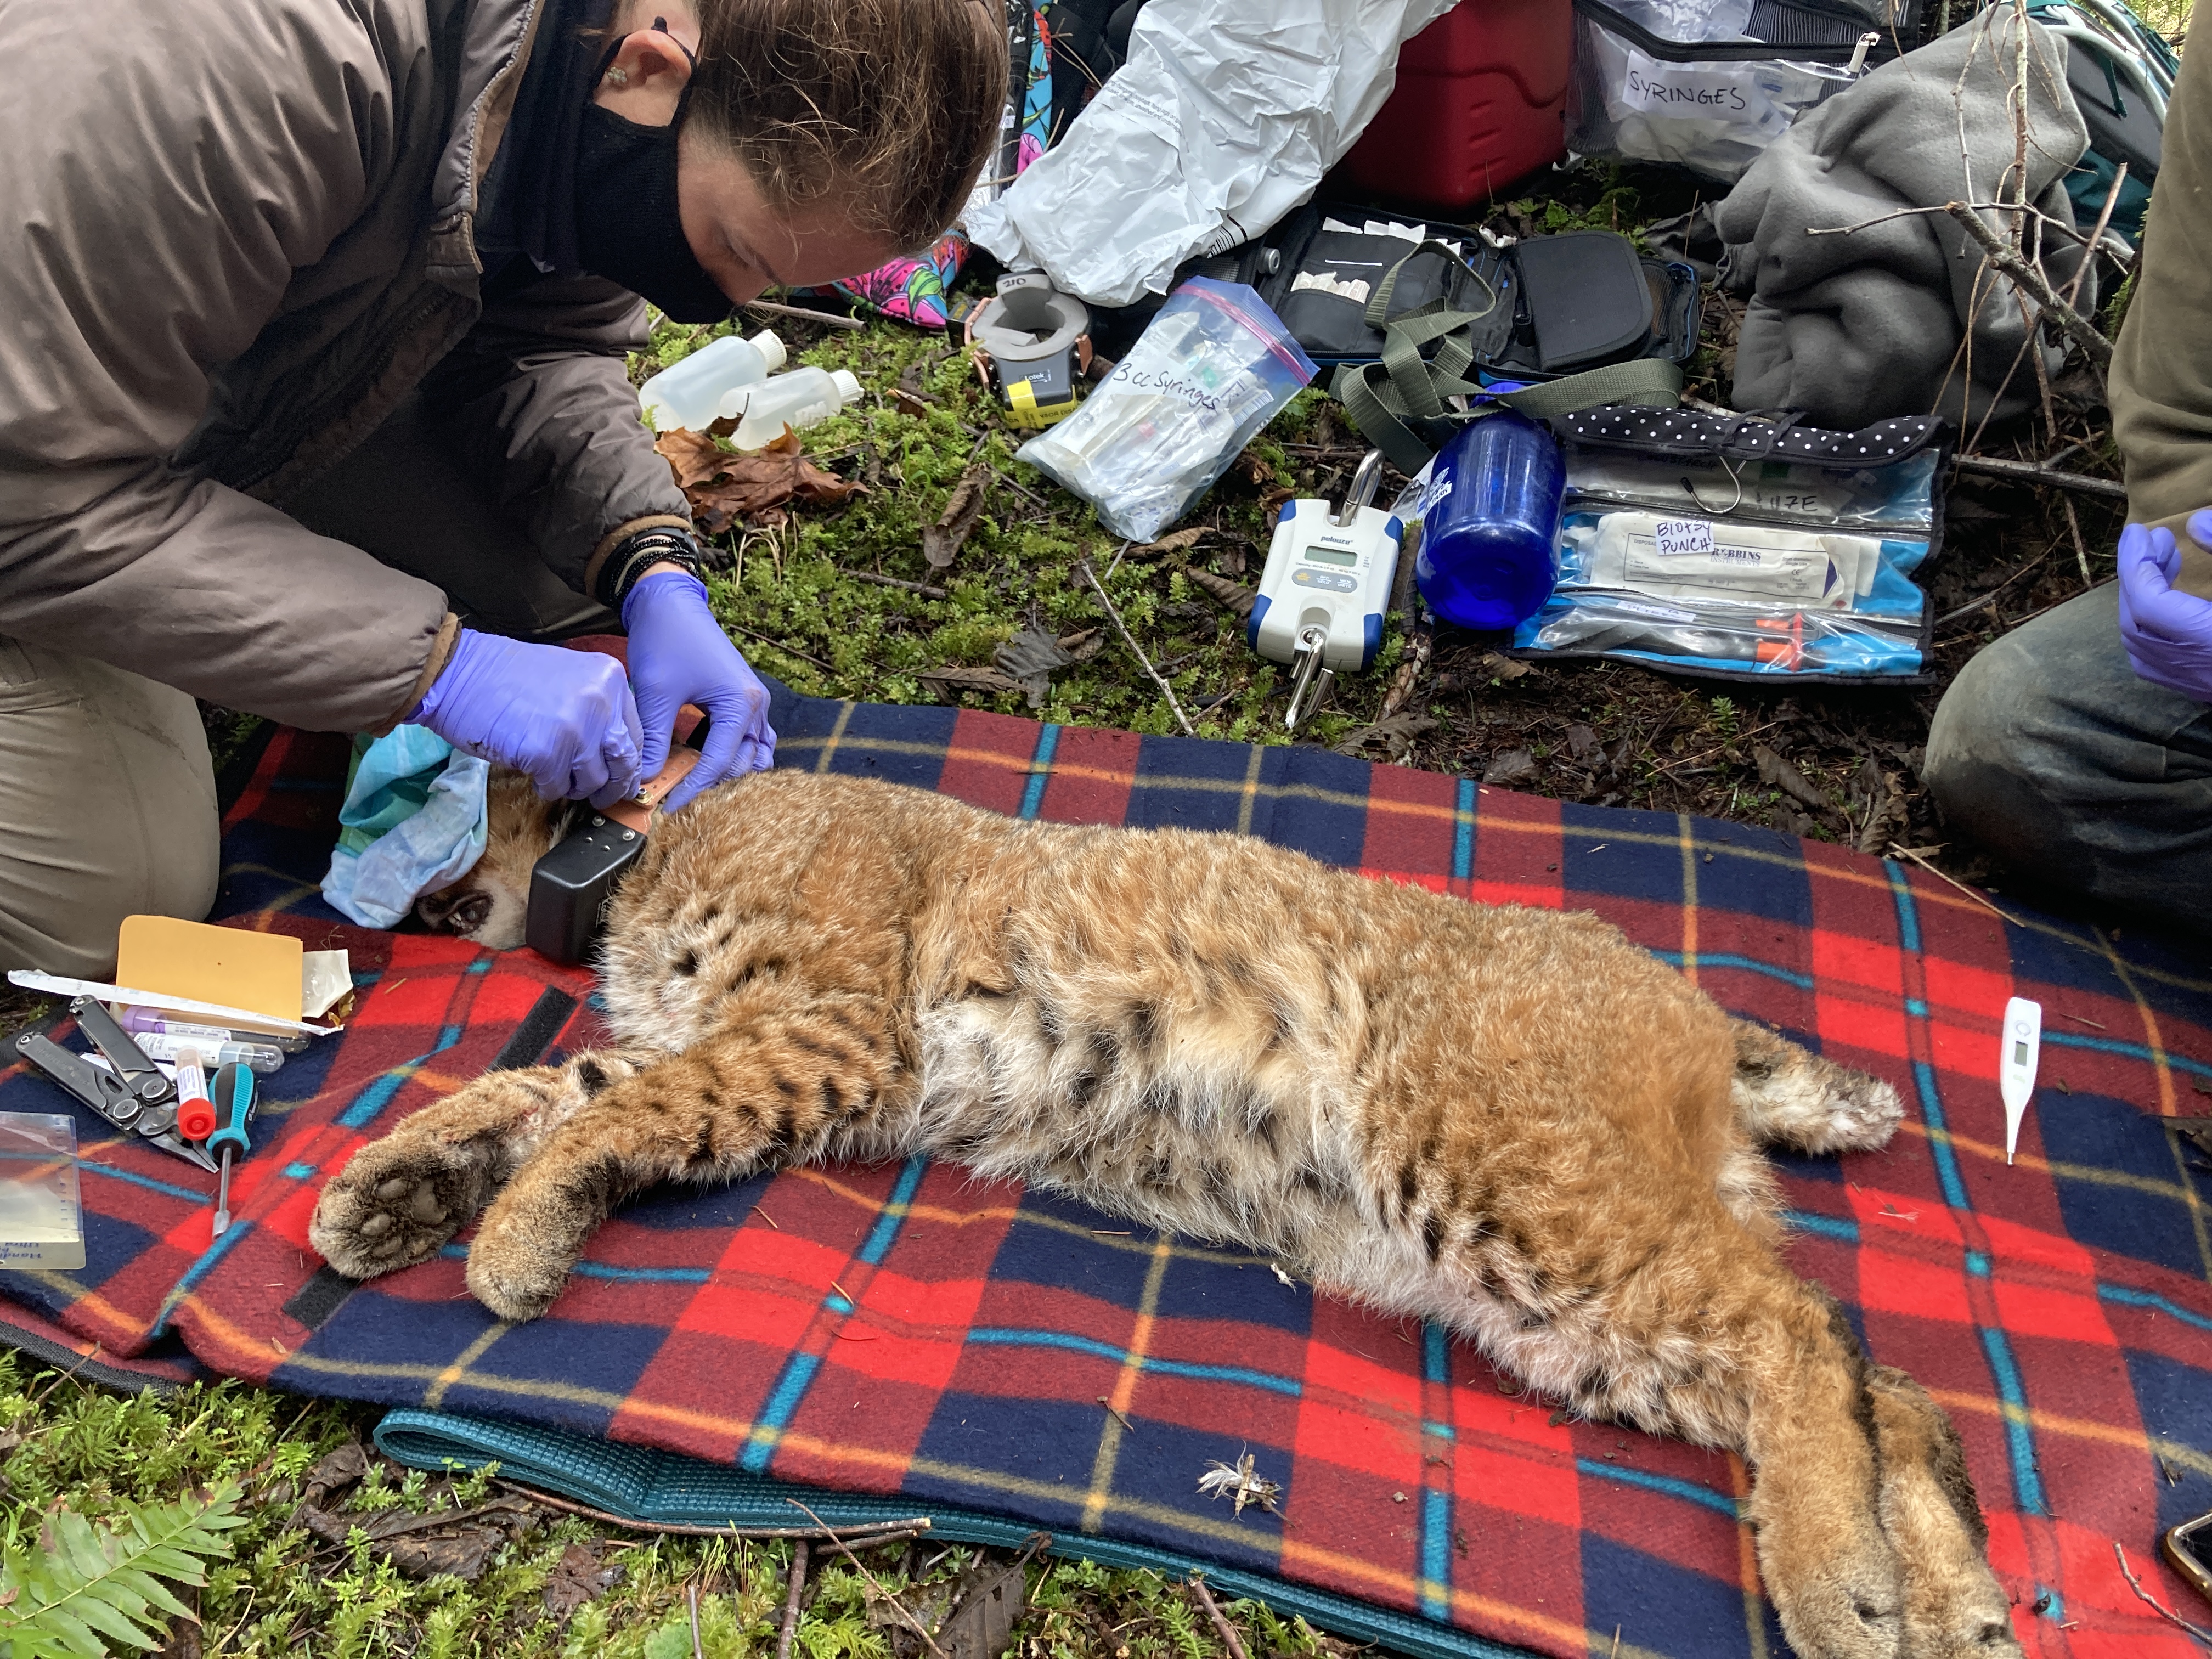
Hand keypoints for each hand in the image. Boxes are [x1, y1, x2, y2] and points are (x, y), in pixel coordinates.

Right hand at [408, 629, 643, 804]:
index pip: (637, 734)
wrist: (458, 673)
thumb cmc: (507, 676)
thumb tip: (616, 751)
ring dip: (574, 787)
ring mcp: (576, 729)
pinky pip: (558, 788)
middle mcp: (601, 702)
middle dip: (614, 785)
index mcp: (611, 679)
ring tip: (554, 775)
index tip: (621, 776)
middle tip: (600, 795)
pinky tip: (533, 772)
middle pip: (625, 762)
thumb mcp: (569, 677)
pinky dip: (546, 787)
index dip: (629, 763)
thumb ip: (598, 707)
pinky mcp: (547, 754)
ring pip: (594, 781)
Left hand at [622, 568, 775, 808]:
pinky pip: (750, 738)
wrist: (669, 602)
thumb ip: (652, 739)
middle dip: (713, 783)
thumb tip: (642, 779)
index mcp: (741, 703)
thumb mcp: (655, 693)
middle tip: (678, 797)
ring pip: (753, 753)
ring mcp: (754, 702)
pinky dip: (734, 754)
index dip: (693, 788)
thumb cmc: (665, 641)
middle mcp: (756, 705)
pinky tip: (704, 762)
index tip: (668, 808)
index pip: (720, 762)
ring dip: (729, 771)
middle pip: (744, 762)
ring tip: (695, 783)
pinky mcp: (744, 698)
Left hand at [2117, 517, 2211, 701]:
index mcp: (2209, 644)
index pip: (2149, 604)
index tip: (2140, 532)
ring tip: (2167, 559)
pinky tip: (2173, 599)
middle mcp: (2197, 671)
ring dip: (2144, 598)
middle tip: (2156, 540)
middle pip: (2137, 624)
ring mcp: (2198, 685)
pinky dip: (2153, 624)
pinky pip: (2156, 659)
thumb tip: (2197, 523)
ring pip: (2142, 645)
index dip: (2137, 564)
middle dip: (2138, 577)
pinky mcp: (2203, 689)